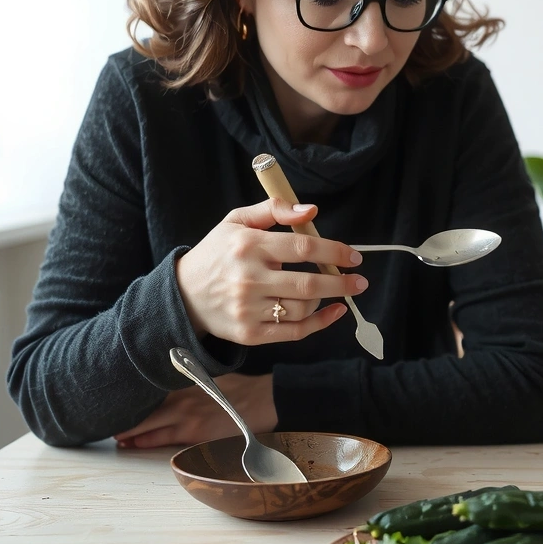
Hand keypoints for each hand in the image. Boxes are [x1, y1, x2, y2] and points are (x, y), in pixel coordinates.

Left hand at [114, 372, 277, 448]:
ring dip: (130, 433)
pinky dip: (147, 441)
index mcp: (185, 380)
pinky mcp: (194, 434)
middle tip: (107, 422)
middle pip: (144, 408)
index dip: (132, 395)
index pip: (149, 388)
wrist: (264, 400)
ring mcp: (186, 416)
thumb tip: (172, 379)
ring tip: (117, 437)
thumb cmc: (241, 388)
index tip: (116, 398)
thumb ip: (190, 378)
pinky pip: (163, 440)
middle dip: (125, 418)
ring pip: (148, 426)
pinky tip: (136, 444)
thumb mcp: (212, 375)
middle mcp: (181, 396)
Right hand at [175, 197, 365, 344]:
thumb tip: (311, 210)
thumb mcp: (236, 221)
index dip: (335, 250)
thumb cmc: (217, 254)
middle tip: (360, 281)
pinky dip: (320, 324)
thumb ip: (274, 209)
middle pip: (309, 282)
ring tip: (332, 292)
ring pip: (303, 308)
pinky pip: (294, 332)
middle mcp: (249, 279)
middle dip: (342, 282)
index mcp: (248, 246)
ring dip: (326, 300)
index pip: (303, 247)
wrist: (182, 295)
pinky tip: (334, 312)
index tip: (354, 256)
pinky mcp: (250, 334)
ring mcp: (248, 309)